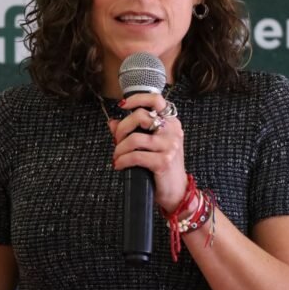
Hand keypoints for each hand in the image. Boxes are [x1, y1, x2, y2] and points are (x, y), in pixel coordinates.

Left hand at [109, 93, 187, 212]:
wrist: (176, 191)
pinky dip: (122, 160)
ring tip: (117, 156)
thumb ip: (132, 131)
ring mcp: (169, 146)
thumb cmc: (162, 166)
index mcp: (171, 122)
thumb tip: (112, 122)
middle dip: (122, 128)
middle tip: (117, 140)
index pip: (156, 100)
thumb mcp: (150, 146)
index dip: (137, 99)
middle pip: (141, 116)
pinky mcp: (163, 161)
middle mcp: (172, 131)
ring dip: (120, 148)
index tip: (123, 105)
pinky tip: (119, 165)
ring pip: (134, 139)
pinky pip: (135, 156)